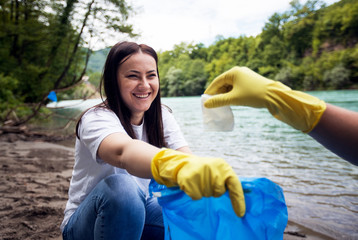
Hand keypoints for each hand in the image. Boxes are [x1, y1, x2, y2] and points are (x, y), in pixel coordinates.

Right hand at [151, 148, 245, 216]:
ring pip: (207, 194)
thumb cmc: (206, 171)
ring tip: (199, 181)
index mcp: (223, 166)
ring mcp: (200, 173)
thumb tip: (240, 205)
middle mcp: (214, 169)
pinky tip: (192, 184)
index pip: (235, 185)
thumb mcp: (219, 171)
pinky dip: (194, 193)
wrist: (184, 164)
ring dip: (203, 191)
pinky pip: (196, 196)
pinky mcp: (189, 180)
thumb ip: (228, 183)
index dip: (238, 200)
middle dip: (214, 191)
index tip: (240, 214)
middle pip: (219, 192)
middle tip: (207, 182)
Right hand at [204, 66, 325, 132]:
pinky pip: (237, 87)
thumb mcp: (234, 99)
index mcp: (233, 72)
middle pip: (223, 83)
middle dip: (218, 93)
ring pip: (230, 85)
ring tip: (223, 104)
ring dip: (225, 94)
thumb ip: (218, 101)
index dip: (210, 91)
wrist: (275, 96)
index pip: (217, 81)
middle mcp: (239, 71)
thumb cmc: (253, 95)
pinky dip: (233, 94)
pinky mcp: (251, 81)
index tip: (205, 100)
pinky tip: (232, 101)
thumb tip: (206, 104)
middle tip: (214, 104)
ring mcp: (246, 75)